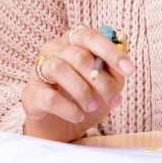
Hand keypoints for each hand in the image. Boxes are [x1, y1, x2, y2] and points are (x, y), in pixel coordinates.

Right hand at [22, 26, 134, 142]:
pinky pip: (49, 97)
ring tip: (93, 107)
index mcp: (72, 41)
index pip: (90, 36)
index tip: (130, 70)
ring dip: (83, 91)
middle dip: (100, 80)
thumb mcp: (106, 83)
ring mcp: (39, 70)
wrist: (60, 126)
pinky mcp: (31, 94)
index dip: (111, 52)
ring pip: (60, 69)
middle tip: (113, 99)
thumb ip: (115, 64)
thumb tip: (123, 38)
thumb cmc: (85, 97)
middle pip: (78, 55)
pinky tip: (78, 116)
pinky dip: (68, 108)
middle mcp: (53, 49)